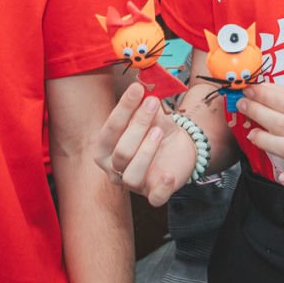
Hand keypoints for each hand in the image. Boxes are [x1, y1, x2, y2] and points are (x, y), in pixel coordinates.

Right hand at [93, 83, 198, 206]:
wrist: (178, 145)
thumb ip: (142, 103)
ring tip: (158, 130)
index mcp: (105, 148)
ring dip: (146, 151)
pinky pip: (154, 198)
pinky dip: (161, 187)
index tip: (137, 89)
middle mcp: (113, 169)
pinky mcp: (154, 193)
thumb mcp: (149, 113)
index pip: (109, 130)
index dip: (123, 109)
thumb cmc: (155, 127)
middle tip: (152, 103)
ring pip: (131, 175)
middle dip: (137, 125)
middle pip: (121, 152)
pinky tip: (168, 174)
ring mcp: (133, 184)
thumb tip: (142, 84)